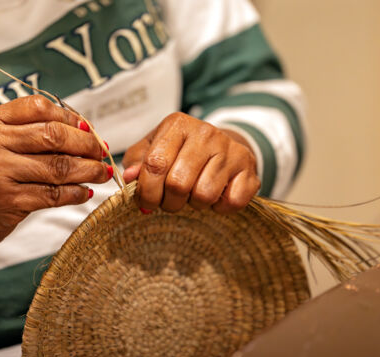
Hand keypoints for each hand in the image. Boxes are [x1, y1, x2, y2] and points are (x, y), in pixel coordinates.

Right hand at [0, 95, 110, 252]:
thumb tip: (86, 131)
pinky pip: (54, 194)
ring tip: (103, 173)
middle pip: (54, 136)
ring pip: (59, 166)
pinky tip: (85, 192)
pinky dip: (76, 193)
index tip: (89, 129)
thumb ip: (29, 132)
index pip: (39, 107)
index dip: (71, 117)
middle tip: (102, 153)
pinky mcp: (7, 200)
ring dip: (89, 170)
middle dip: (87, 144)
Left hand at [122, 112, 259, 213]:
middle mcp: (206, 133)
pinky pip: (232, 202)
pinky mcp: (249, 168)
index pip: (155, 164)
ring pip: (204, 195)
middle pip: (178, 184)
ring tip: (193, 195)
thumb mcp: (151, 150)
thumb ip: (136, 163)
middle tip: (170, 201)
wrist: (219, 147)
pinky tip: (215, 196)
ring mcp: (230, 149)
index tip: (146, 202)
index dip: (147, 191)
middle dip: (169, 202)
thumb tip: (131, 177)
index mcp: (177, 125)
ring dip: (195, 205)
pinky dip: (220, 208)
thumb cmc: (179, 152)